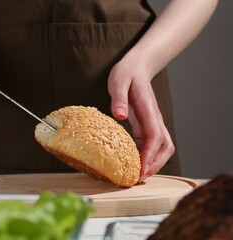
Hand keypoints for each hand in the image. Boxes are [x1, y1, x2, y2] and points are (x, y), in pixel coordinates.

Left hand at [108, 56, 174, 181]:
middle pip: (164, 147)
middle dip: (155, 164)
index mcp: (148, 109)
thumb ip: (119, 98)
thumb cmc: (127, 74)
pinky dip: (146, 156)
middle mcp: (154, 118)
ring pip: (162, 148)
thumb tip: (120, 116)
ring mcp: (153, 122)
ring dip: (153, 163)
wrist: (136, 67)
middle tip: (139, 177)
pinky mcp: (147, 125)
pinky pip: (151, 144)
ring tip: (138, 175)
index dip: (149, 154)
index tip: (141, 168)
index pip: (154, 136)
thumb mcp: (118, 81)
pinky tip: (135, 163)